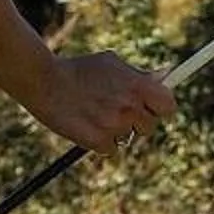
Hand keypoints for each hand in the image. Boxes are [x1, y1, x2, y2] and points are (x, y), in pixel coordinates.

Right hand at [29, 50, 176, 155]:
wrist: (44, 80)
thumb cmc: (79, 69)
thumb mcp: (112, 63)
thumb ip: (139, 74)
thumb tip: (165, 76)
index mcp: (140, 87)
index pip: (169, 107)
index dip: (160, 108)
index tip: (152, 107)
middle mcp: (131, 107)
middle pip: (149, 126)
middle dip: (136, 120)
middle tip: (117, 111)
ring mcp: (115, 126)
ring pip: (128, 138)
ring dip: (116, 131)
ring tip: (95, 114)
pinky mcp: (98, 141)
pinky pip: (110, 149)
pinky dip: (100, 143)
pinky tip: (86, 126)